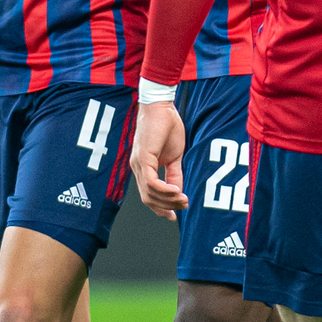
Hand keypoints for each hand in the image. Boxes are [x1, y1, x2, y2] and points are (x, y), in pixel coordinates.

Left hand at [129, 101, 187, 219]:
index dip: (161, 208)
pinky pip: (151, 181)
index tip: (175, 215)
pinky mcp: (143, 158)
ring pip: (149, 193)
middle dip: (166, 207)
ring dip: (168, 200)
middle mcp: (137, 168)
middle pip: (148, 199)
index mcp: (144, 168)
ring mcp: (138, 163)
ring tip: (183, 199)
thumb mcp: (175, 155)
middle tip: (183, 207)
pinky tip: (177, 191)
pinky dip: (164, 190)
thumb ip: (175, 173)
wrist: (161, 106)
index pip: (149, 195)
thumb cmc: (167, 126)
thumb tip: (179, 191)